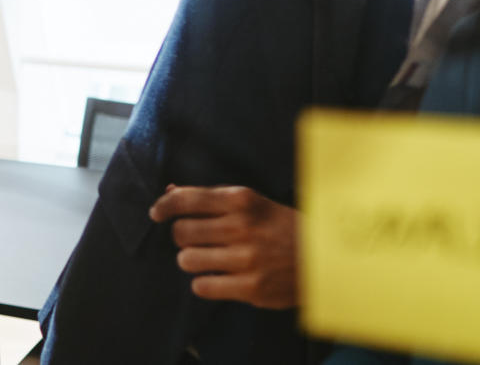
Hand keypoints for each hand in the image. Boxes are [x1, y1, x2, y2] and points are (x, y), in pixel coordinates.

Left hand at [150, 184, 299, 308]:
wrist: (324, 260)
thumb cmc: (282, 227)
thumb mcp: (252, 203)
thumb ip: (211, 198)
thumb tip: (169, 192)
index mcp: (241, 200)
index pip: (186, 199)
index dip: (163, 206)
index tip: (156, 213)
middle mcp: (241, 227)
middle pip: (181, 232)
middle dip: (182, 236)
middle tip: (195, 240)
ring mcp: (246, 259)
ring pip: (187, 259)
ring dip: (191, 260)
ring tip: (206, 259)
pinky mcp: (250, 288)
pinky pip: (202, 286)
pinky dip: (204, 283)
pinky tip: (216, 278)